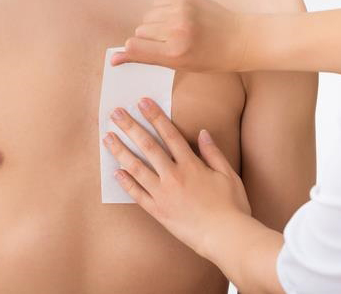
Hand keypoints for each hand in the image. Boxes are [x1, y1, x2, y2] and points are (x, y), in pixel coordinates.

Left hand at [102, 97, 250, 258]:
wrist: (225, 237)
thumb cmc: (232, 206)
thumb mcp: (228, 174)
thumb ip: (213, 152)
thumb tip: (202, 132)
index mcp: (191, 165)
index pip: (169, 134)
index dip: (155, 116)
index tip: (143, 102)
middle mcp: (173, 176)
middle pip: (148, 146)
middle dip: (131, 127)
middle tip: (116, 113)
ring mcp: (163, 195)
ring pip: (137, 168)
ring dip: (121, 151)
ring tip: (107, 138)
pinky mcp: (158, 212)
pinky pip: (137, 195)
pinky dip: (126, 183)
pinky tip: (116, 172)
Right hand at [111, 0, 250, 72]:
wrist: (241, 38)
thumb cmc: (210, 58)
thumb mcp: (179, 65)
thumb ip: (147, 58)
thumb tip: (114, 58)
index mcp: (175, 52)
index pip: (134, 47)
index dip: (130, 50)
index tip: (133, 52)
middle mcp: (177, 29)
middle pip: (140, 31)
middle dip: (149, 38)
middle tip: (169, 44)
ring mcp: (182, 9)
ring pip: (148, 15)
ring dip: (155, 23)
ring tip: (175, 30)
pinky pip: (158, 2)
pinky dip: (164, 10)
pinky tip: (179, 17)